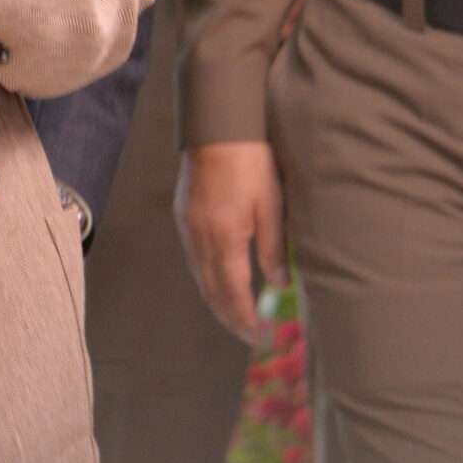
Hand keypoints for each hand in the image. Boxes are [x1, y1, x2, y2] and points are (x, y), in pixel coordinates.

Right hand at [177, 140, 283, 343]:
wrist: (216, 125)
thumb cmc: (250, 161)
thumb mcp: (271, 204)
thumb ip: (274, 248)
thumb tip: (279, 284)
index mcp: (224, 237)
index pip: (233, 292)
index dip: (244, 318)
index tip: (256, 337)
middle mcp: (199, 238)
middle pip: (210, 291)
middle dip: (228, 317)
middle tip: (247, 335)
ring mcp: (187, 227)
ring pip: (199, 276)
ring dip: (216, 300)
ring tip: (236, 315)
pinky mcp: (183, 215)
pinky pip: (193, 258)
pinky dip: (207, 278)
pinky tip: (219, 279)